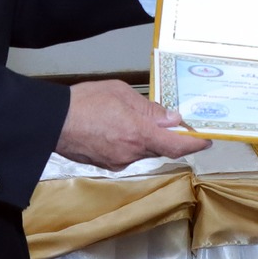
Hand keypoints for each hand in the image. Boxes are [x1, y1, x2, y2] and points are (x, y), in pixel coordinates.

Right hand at [57, 80, 208, 169]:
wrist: (51, 121)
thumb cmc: (84, 102)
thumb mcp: (122, 94)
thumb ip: (149, 109)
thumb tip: (170, 118)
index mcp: (139, 134)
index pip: (177, 146)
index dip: (195, 144)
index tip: (206, 140)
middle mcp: (131, 153)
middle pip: (160, 148)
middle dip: (167, 136)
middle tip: (170, 121)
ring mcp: (117, 161)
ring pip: (142, 151)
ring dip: (144, 137)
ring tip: (132, 118)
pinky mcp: (105, 163)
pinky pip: (126, 153)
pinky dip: (128, 142)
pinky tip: (116, 127)